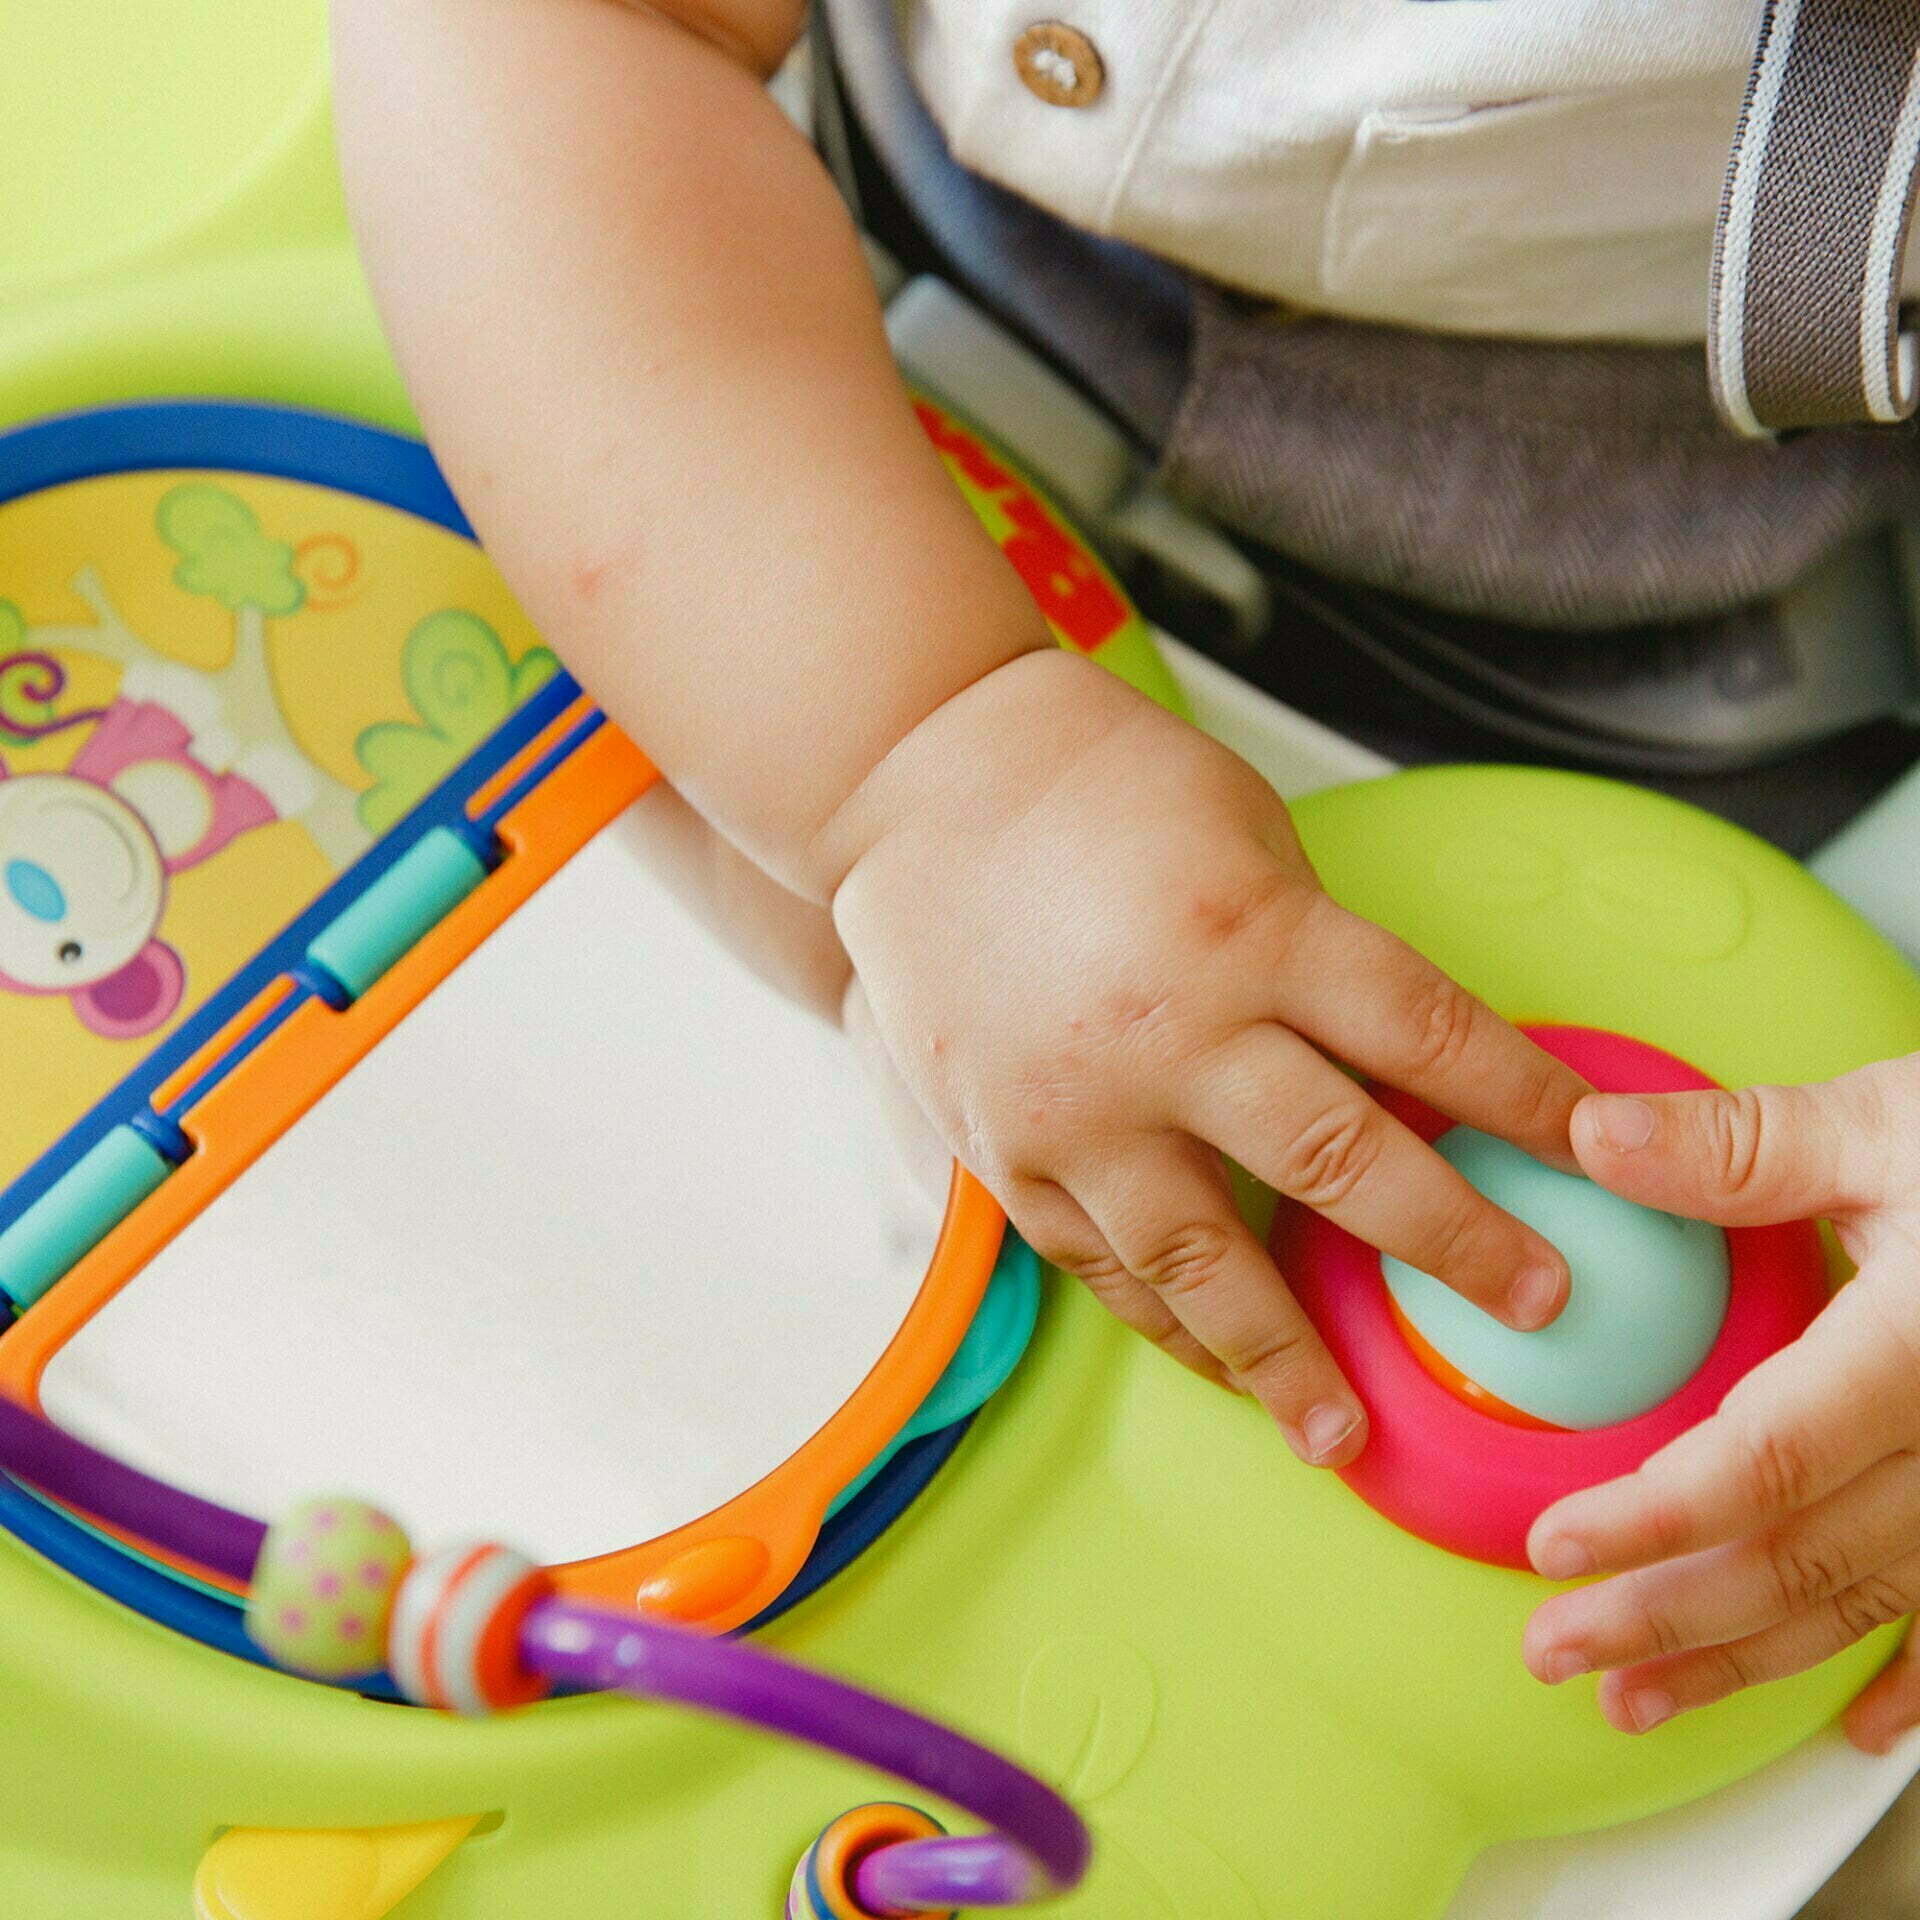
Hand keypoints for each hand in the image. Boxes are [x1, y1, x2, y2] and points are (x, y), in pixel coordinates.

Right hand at [824, 649, 1587, 1466]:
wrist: (913, 777)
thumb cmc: (1095, 783)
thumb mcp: (1247, 832)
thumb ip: (1315, 951)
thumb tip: (1394, 1061)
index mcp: (1253, 929)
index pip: (1428, 1036)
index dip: (1530, 1105)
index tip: (1605, 1156)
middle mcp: (1172, 1032)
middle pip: (1345, 1163)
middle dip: (1456, 1243)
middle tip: (1535, 1307)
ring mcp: (1079, 1105)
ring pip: (1205, 1261)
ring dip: (1285, 1358)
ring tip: (1344, 1439)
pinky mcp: (1005, 1147)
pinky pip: (1100, 1262)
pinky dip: (1165, 1323)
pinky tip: (1215, 1365)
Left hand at [1522, 1052, 1919, 1751]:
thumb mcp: (1894, 1121)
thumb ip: (1744, 1146)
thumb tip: (1592, 1137)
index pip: (1768, 1464)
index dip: (1653, 1520)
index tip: (1553, 1550)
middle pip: (1805, 1560)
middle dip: (1668, 1618)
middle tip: (1554, 1650)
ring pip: (1872, 1604)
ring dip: (1751, 1662)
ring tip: (1637, 1698)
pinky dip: (1917, 1682)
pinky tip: (1860, 1726)